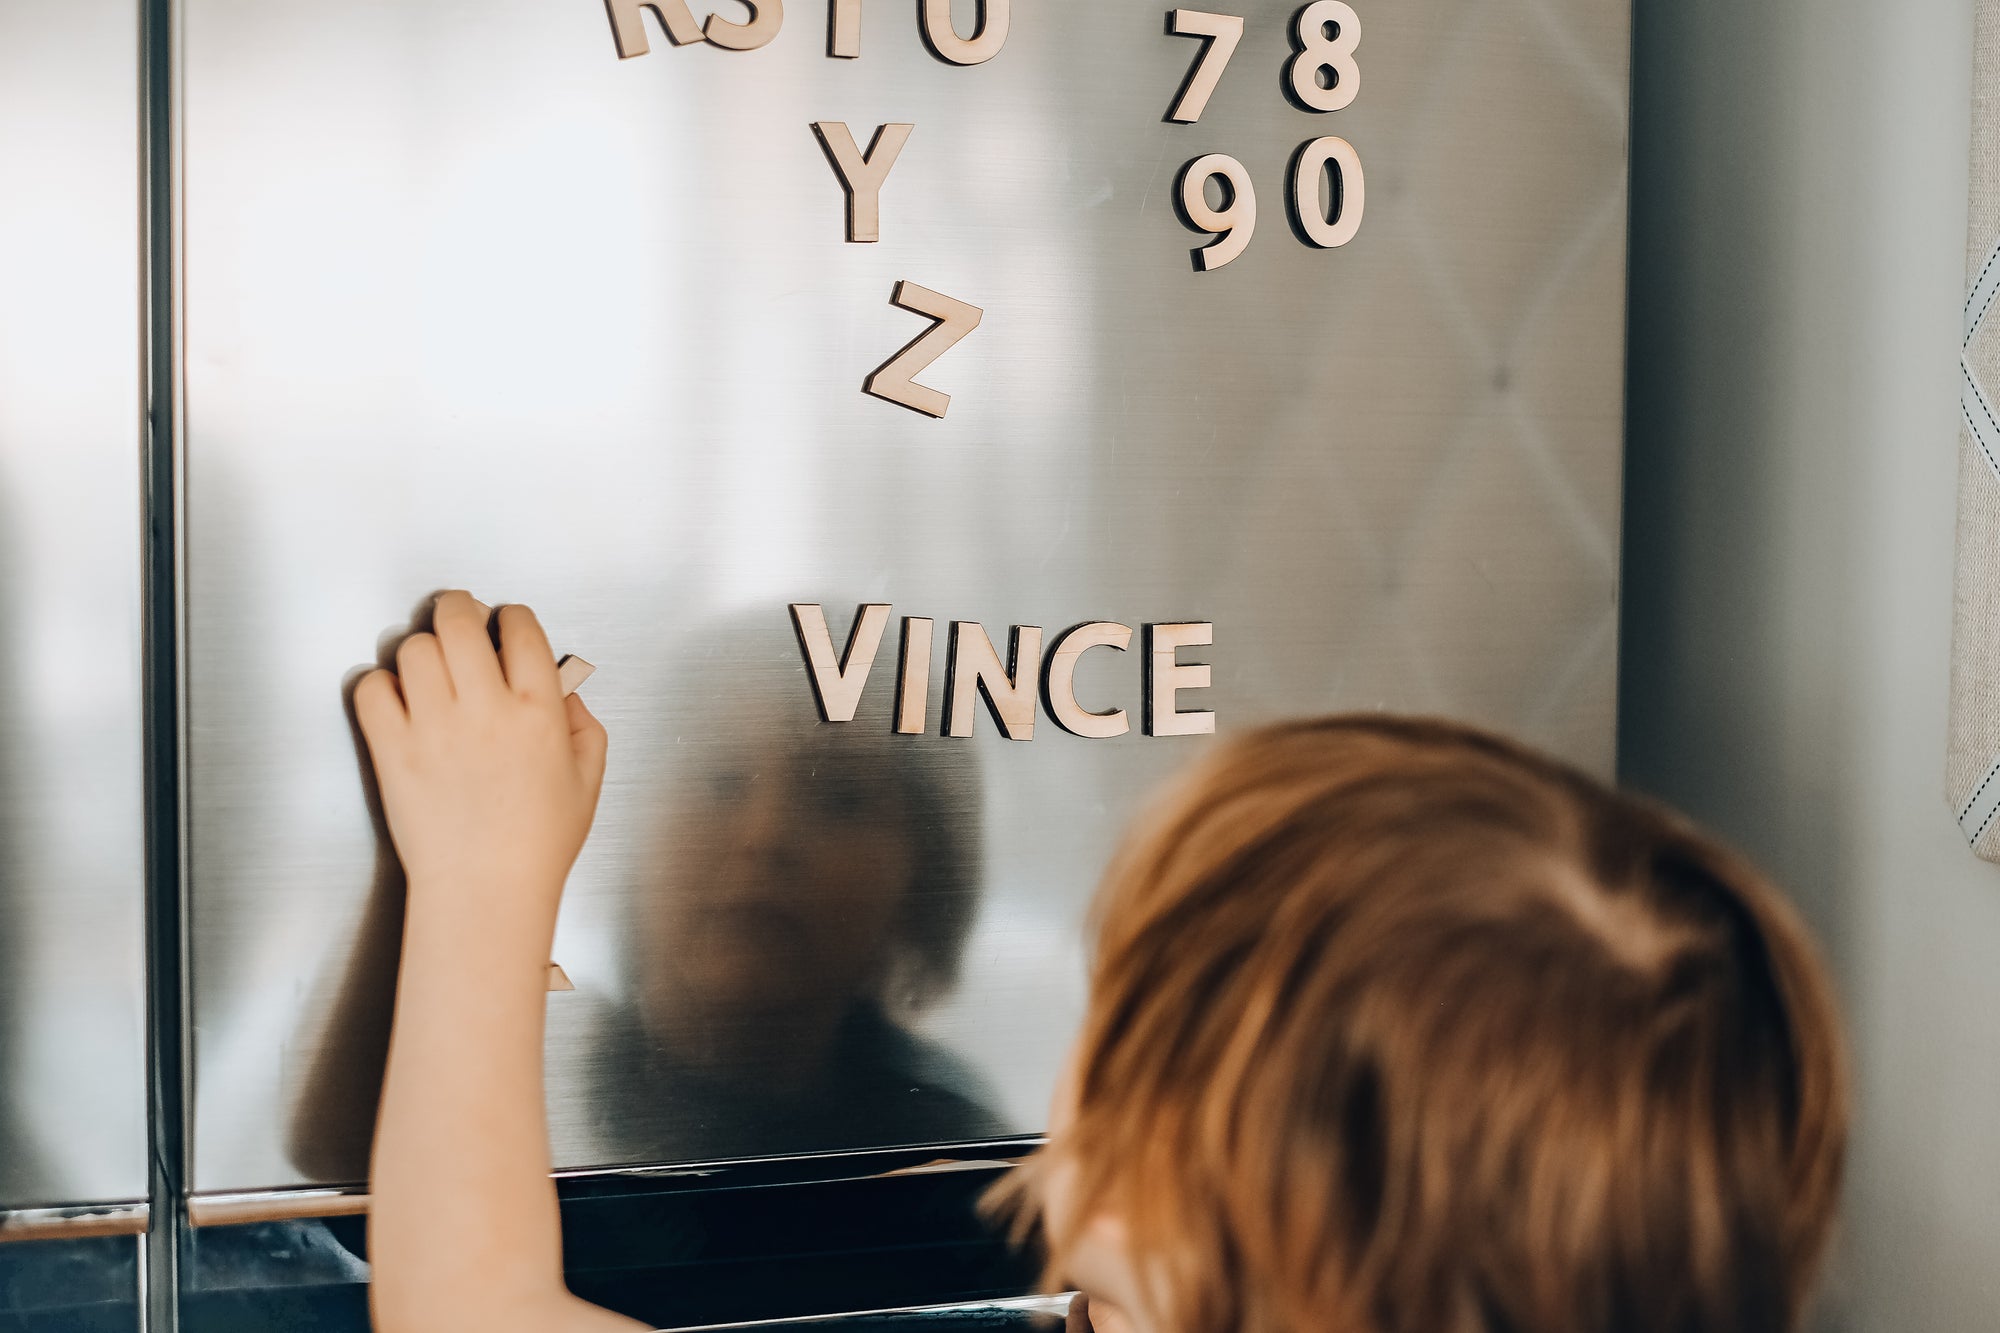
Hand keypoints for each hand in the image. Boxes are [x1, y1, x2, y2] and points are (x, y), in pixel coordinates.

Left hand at [354, 591, 607, 934]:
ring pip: (413, 648)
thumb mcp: (588, 779)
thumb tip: (565, 689)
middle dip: (458, 608)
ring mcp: (434, 727)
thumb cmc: (538, 844)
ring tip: (429, 665)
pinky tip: (397, 698)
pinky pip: (371, 689)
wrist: (486, 890)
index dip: (511, 616)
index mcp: (538, 710)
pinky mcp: (393, 750)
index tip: (505, 623)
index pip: (520, 627)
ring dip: (421, 648)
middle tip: (457, 617)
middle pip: (457, 620)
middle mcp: (485, 709)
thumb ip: (584, 723)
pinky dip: (379, 685)